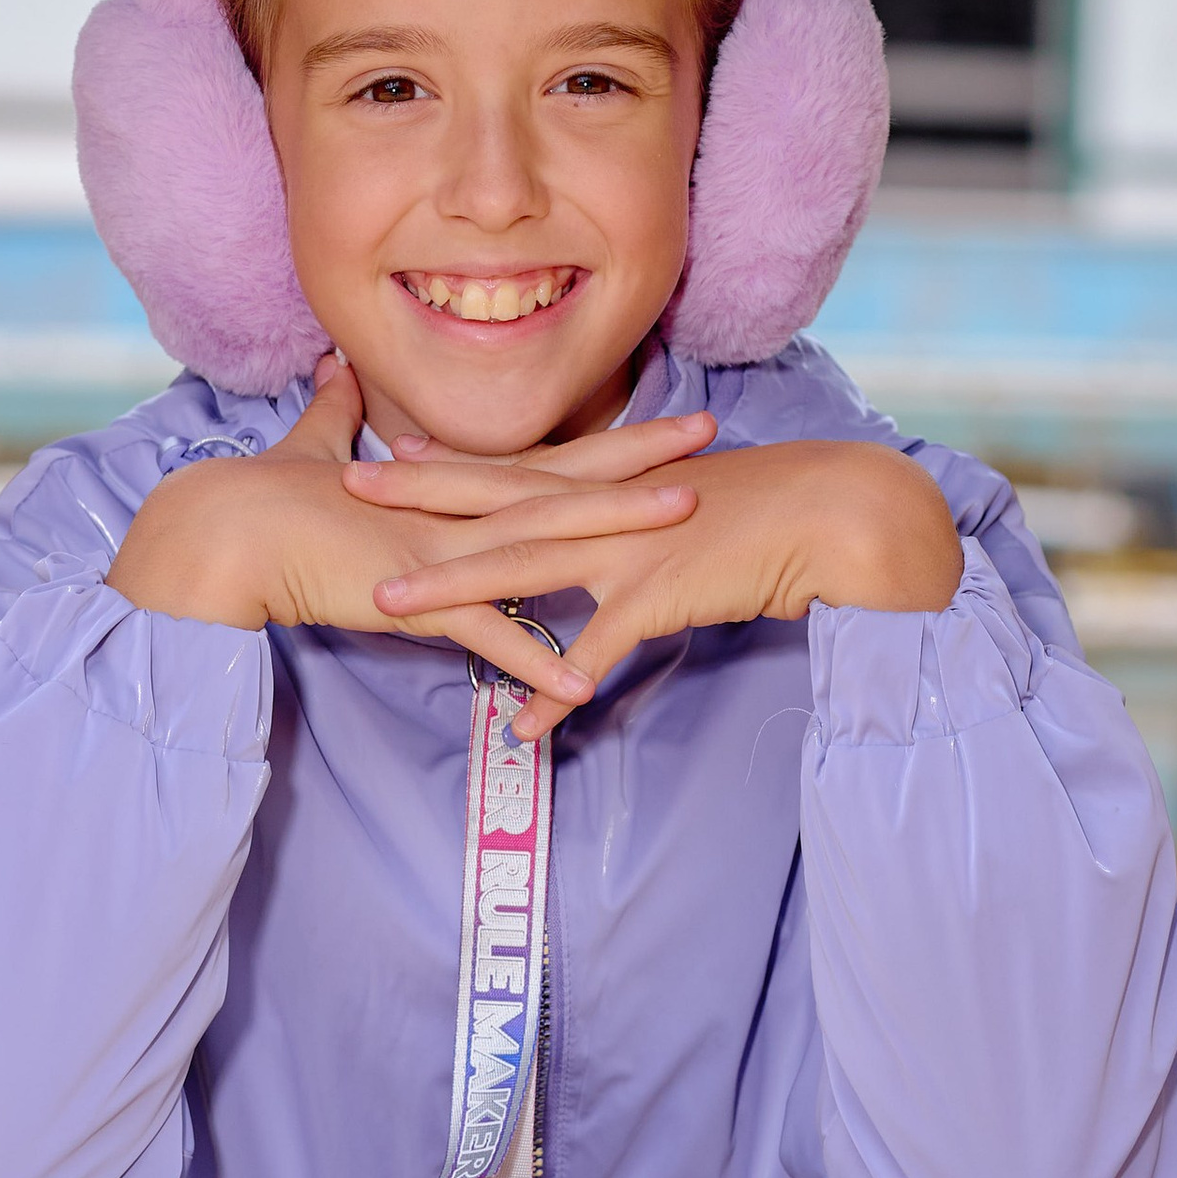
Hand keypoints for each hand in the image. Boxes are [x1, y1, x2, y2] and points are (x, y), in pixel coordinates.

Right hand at [106, 358, 704, 706]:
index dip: (613, 438)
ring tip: (684, 527)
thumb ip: (334, 415)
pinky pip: (488, 636)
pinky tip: (589, 682)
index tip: (670, 419)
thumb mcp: (312, 446)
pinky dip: (539, 660)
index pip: (548, 456)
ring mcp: (442, 551)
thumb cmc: (264, 494)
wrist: (224, 528)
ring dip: (617, 535)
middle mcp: (457, 510)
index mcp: (446, 485)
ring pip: (547, 539)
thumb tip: (333, 371)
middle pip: (567, 480)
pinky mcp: (415, 598)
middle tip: (712, 436)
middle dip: (642, 459)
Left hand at [350, 431, 965, 739]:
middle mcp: (605, 508)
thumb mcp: (686, 506)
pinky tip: (518, 725)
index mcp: (608, 486)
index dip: (447, 464)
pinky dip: (555, 689)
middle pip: (492, 502)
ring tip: (385, 607)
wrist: (832, 516)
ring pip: (522, 568)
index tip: (385, 451)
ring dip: (451, 590)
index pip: (512, 470)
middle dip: (416, 499)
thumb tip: (611, 544)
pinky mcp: (660, 594)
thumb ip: (637, 525)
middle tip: (344, 486)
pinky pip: (595, 652)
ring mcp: (628, 548)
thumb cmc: (766, 513)